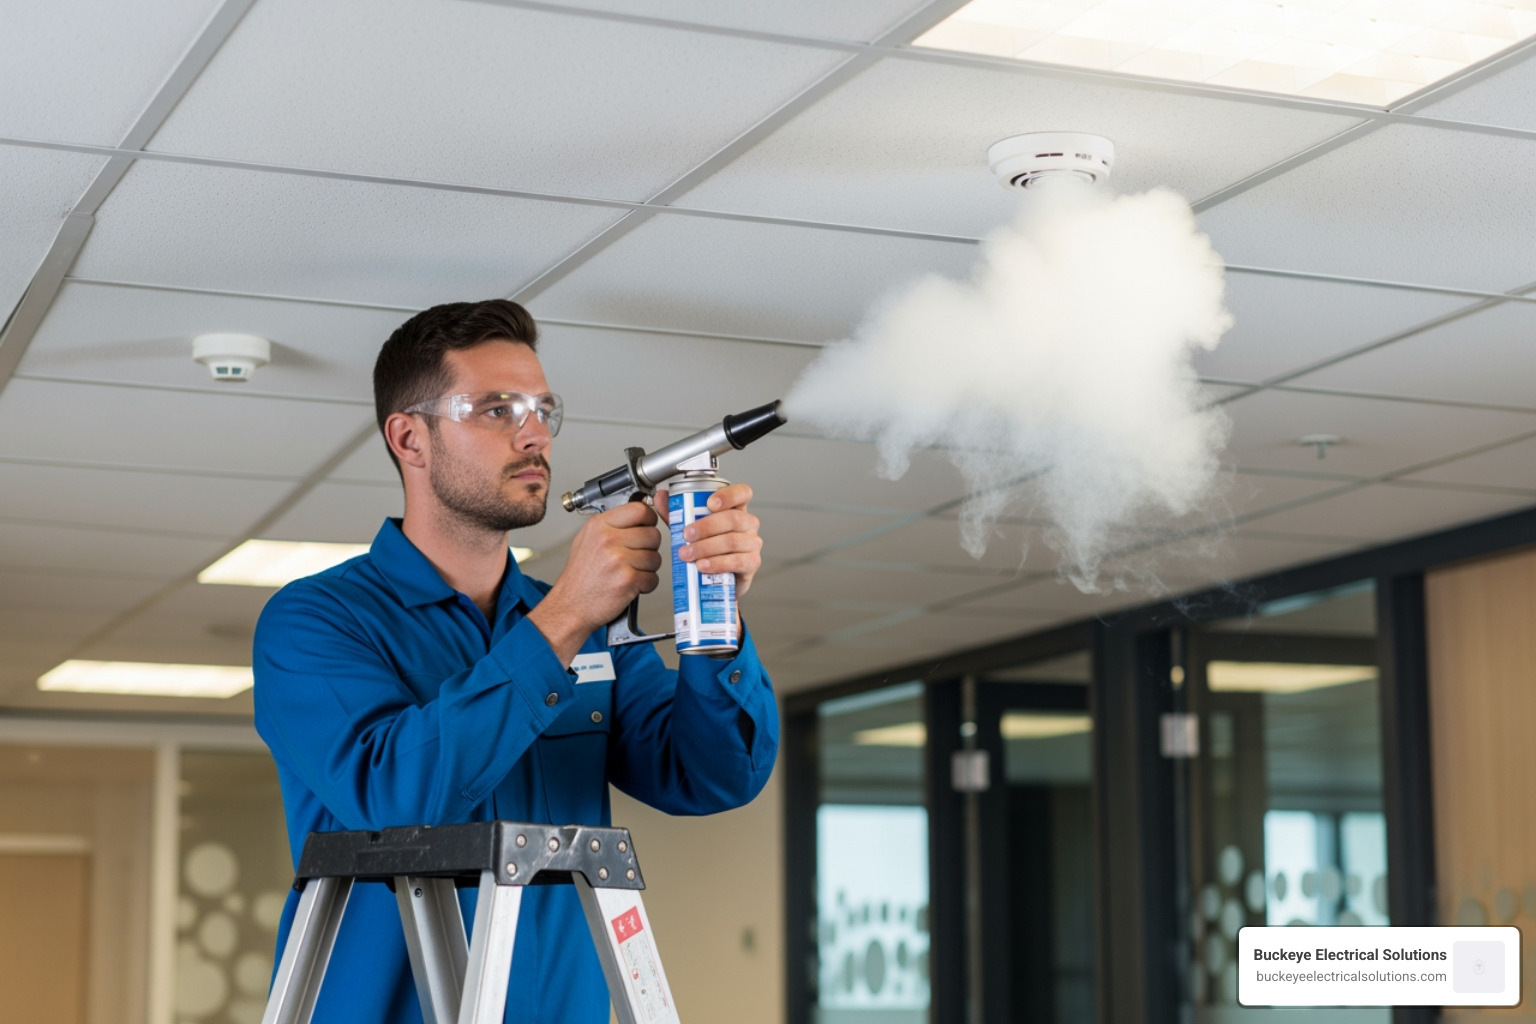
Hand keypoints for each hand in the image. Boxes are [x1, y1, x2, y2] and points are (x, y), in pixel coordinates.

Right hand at [529, 500, 661, 662]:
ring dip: (647, 568)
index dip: (649, 520)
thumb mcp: (587, 539)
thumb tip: (640, 514)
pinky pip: (653, 578)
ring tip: (629, 572)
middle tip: (635, 556)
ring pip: (656, 557)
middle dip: (649, 547)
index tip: (646, 527)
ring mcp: (619, 559)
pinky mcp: (628, 580)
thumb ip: (613, 525)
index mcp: (599, 525)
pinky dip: (646, 584)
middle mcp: (608, 539)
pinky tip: (629, 585)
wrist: (570, 605)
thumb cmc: (580, 576)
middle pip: (653, 534)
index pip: (640, 510)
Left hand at [670, 482, 763, 596]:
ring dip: (707, 547)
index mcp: (736, 509)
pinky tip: (703, 565)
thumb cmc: (708, 548)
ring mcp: (752, 543)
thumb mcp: (691, 527)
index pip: (742, 492)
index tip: (710, 503)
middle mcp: (748, 524)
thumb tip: (661, 496)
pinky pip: (737, 561)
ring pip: (733, 541)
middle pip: (733, 518)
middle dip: (706, 526)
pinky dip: (717, 563)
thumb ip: (677, 512)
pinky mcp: (751, 563)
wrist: (716, 579)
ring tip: (688, 554)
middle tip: (687, 534)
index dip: (729, 495)